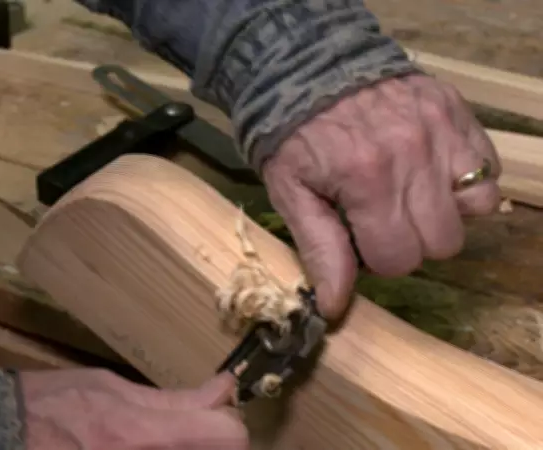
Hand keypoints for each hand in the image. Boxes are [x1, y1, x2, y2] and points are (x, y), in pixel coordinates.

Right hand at [21, 368, 248, 448]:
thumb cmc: (52, 405)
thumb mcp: (112, 387)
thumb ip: (173, 399)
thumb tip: (223, 389)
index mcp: (144, 434)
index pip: (229, 436)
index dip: (227, 422)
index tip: (213, 415)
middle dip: (210, 441)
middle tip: (187, 430)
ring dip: (188, 449)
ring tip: (155, 439)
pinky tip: (139, 446)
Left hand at [261, 74, 500, 319]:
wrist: (306, 68)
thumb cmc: (292, 135)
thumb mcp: (291, 194)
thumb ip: (321, 250)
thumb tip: (335, 307)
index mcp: (367, 181)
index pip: (399, 260)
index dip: (378, 259)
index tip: (360, 237)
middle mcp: (414, 156)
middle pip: (443, 242)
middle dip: (411, 240)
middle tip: (382, 217)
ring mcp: (442, 130)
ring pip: (477, 208)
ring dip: (444, 212)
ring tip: (409, 195)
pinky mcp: (457, 111)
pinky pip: (487, 167)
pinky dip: (464, 179)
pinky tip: (429, 171)